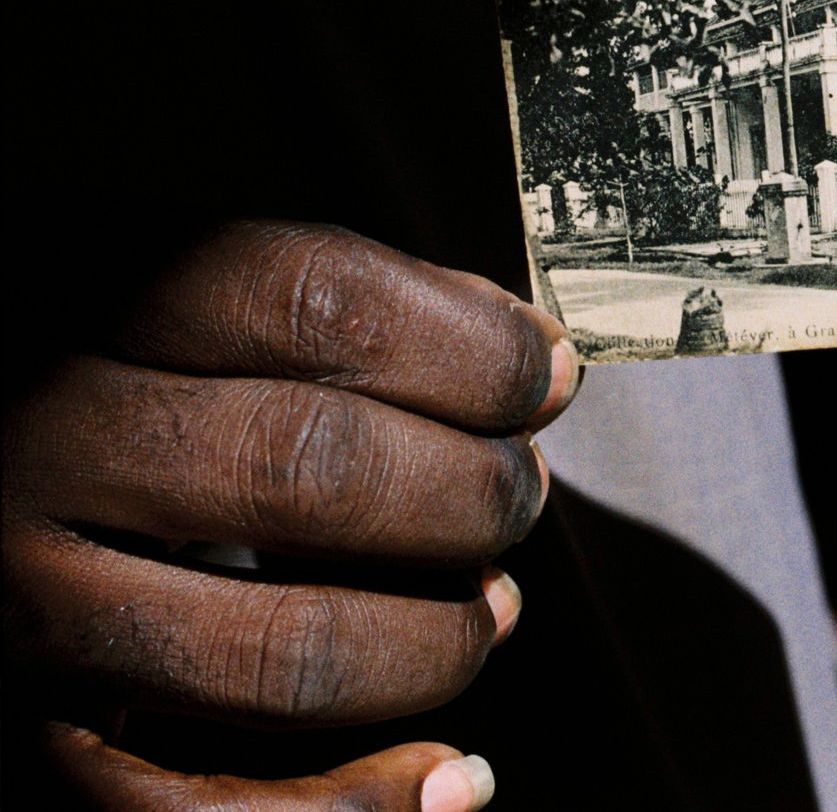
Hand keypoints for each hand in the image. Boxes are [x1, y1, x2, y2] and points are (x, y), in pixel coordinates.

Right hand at [3, 221, 578, 809]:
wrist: (7, 474)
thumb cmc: (156, 386)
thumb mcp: (226, 305)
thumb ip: (369, 314)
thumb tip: (538, 364)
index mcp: (115, 309)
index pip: (321, 305)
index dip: (477, 350)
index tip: (551, 377)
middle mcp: (55, 449)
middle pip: (318, 471)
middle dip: (473, 496)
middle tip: (518, 499)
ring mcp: (34, 609)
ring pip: (290, 651)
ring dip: (437, 644)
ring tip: (488, 610)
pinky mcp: (37, 740)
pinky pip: (202, 811)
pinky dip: (355, 809)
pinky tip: (449, 776)